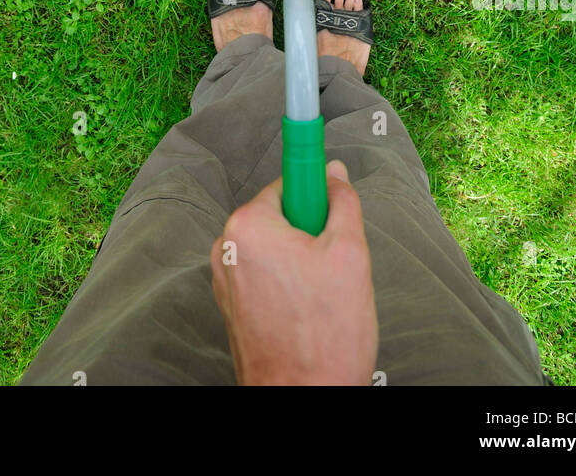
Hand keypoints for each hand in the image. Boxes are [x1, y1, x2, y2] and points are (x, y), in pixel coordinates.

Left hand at [210, 160, 377, 385]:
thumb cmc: (324, 338)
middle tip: (334, 265)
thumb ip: (343, 203)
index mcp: (248, 226)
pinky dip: (289, 284)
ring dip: (303, 261)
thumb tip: (335, 174)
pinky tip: (308, 311)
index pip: (289, 181)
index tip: (331, 193)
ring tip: (322, 296)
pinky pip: (266, 275)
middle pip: (282, 216)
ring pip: (276, 248)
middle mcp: (226, 248)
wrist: (303, 401)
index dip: (318, 192)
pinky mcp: (232, 306)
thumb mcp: (350, 254)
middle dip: (313, 234)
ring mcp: (225, 280)